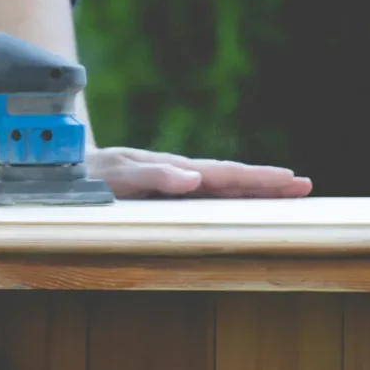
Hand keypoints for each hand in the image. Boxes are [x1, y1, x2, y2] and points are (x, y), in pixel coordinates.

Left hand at [85, 147, 312, 198]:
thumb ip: (151, 176)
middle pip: (227, 177)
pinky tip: (253, 201)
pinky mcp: (170, 191)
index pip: (217, 173)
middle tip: (304, 185)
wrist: (65, 169)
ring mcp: (174, 181)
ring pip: (222, 184)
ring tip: (291, 189)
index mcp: (167, 168)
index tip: (286, 180)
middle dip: (265, 182)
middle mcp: (175, 173)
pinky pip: (209, 194)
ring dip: (256, 188)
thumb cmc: (87, 175)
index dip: (254, 178)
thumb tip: (195, 178)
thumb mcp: (113, 176)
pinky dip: (235, 195)